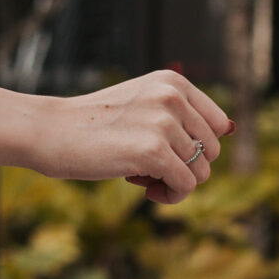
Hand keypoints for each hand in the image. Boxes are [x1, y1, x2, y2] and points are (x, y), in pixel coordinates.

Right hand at [30, 69, 232, 205]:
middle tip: (149, 170)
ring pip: (201, 173)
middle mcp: (173, 97)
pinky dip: (169, 196)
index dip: (197, 148)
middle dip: (185, 168)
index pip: (217, 125)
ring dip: (175, 184)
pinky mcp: (154, 151)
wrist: (48, 130)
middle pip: (212, 151)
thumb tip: (230, 129)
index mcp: (172, 82)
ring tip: (143, 179)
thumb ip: (178, 114)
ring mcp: (164, 123)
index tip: (168, 154)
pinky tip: (145, 191)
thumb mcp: (139, 105)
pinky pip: (185, 187)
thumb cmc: (90, 125)